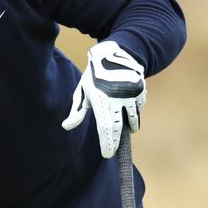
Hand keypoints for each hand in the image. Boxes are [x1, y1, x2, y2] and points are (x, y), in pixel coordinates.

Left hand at [62, 40, 145, 158]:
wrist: (112, 53)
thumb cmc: (93, 76)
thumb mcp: (82, 91)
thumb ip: (77, 111)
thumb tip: (66, 126)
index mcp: (101, 100)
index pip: (106, 128)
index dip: (108, 143)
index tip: (108, 154)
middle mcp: (117, 97)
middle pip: (119, 127)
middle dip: (116, 140)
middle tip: (114, 149)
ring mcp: (131, 93)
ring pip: (133, 117)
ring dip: (131, 125)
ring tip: (130, 129)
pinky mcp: (141, 88)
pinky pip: (139, 105)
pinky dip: (136, 109)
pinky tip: (131, 106)